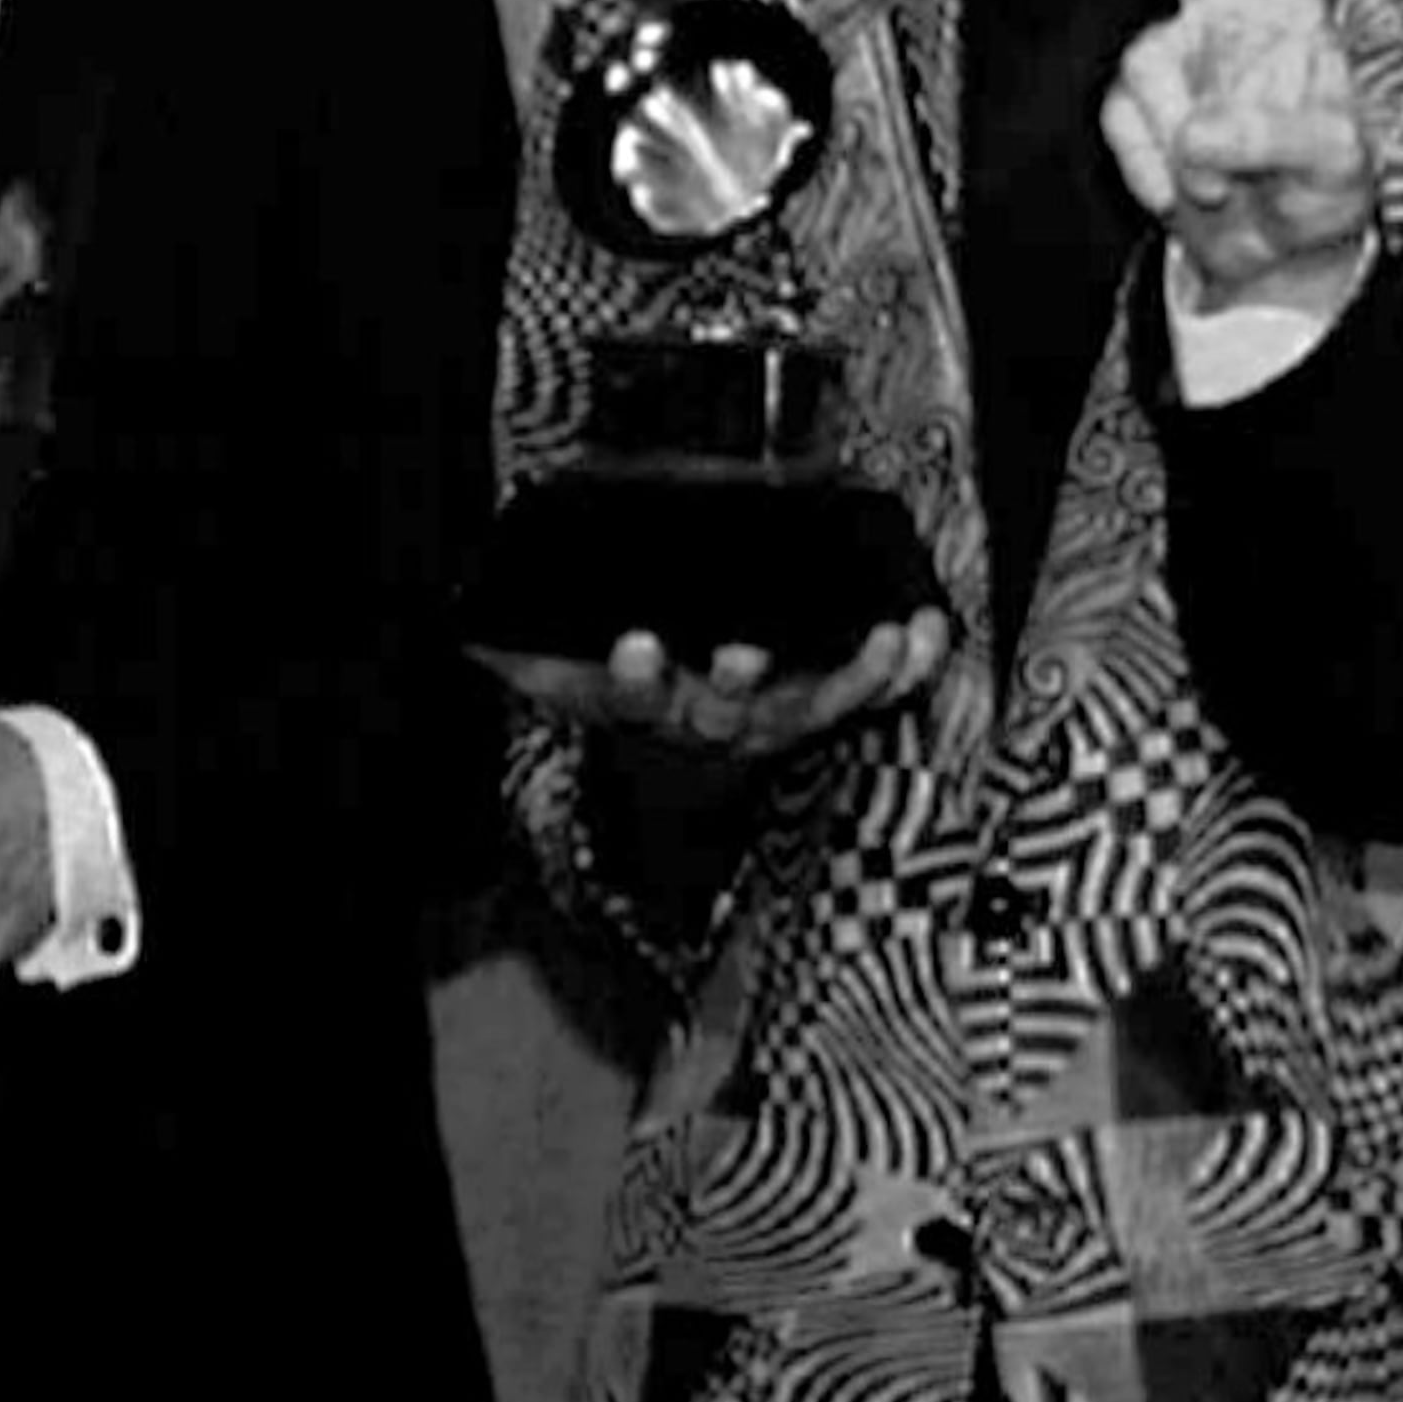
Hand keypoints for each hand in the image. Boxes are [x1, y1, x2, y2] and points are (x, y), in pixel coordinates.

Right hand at [474, 609, 948, 762]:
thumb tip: (475, 640)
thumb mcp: (577, 686)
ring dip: (852, 673)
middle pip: (729, 707)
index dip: (634, 675)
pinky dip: (908, 668)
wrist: (688, 768)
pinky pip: (876, 694)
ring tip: (882, 636)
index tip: (634, 646)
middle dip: (737, 678)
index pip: (634, 695)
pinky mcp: (831, 709)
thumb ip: (532, 665)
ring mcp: (782, 720)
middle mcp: (719, 721)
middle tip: (744, 650)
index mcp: (652, 710)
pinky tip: (927, 633)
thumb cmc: (639, 700)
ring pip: (819, 703)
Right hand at [1079, 0, 1373, 307]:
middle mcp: (1223, 9)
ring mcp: (1173, 55)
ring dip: (1185, 142)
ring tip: (1228, 191)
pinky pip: (1123, 124)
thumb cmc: (1326, 191)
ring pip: (1146, 65)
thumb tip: (1199, 139)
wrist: (1276, 259)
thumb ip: (1273, 141)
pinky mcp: (1137, 107)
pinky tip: (1184, 200)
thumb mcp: (1331, 163)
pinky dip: (1152, 172)